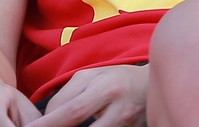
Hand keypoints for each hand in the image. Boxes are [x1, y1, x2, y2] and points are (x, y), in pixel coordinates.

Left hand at [27, 64, 147, 126]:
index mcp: (106, 87)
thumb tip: (45, 119)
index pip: (71, 110)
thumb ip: (67, 94)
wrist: (153, 85)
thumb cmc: (117, 80)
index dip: (47, 124)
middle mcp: (119, 106)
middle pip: (80, 122)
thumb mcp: (93, 78)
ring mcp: (128, 122)